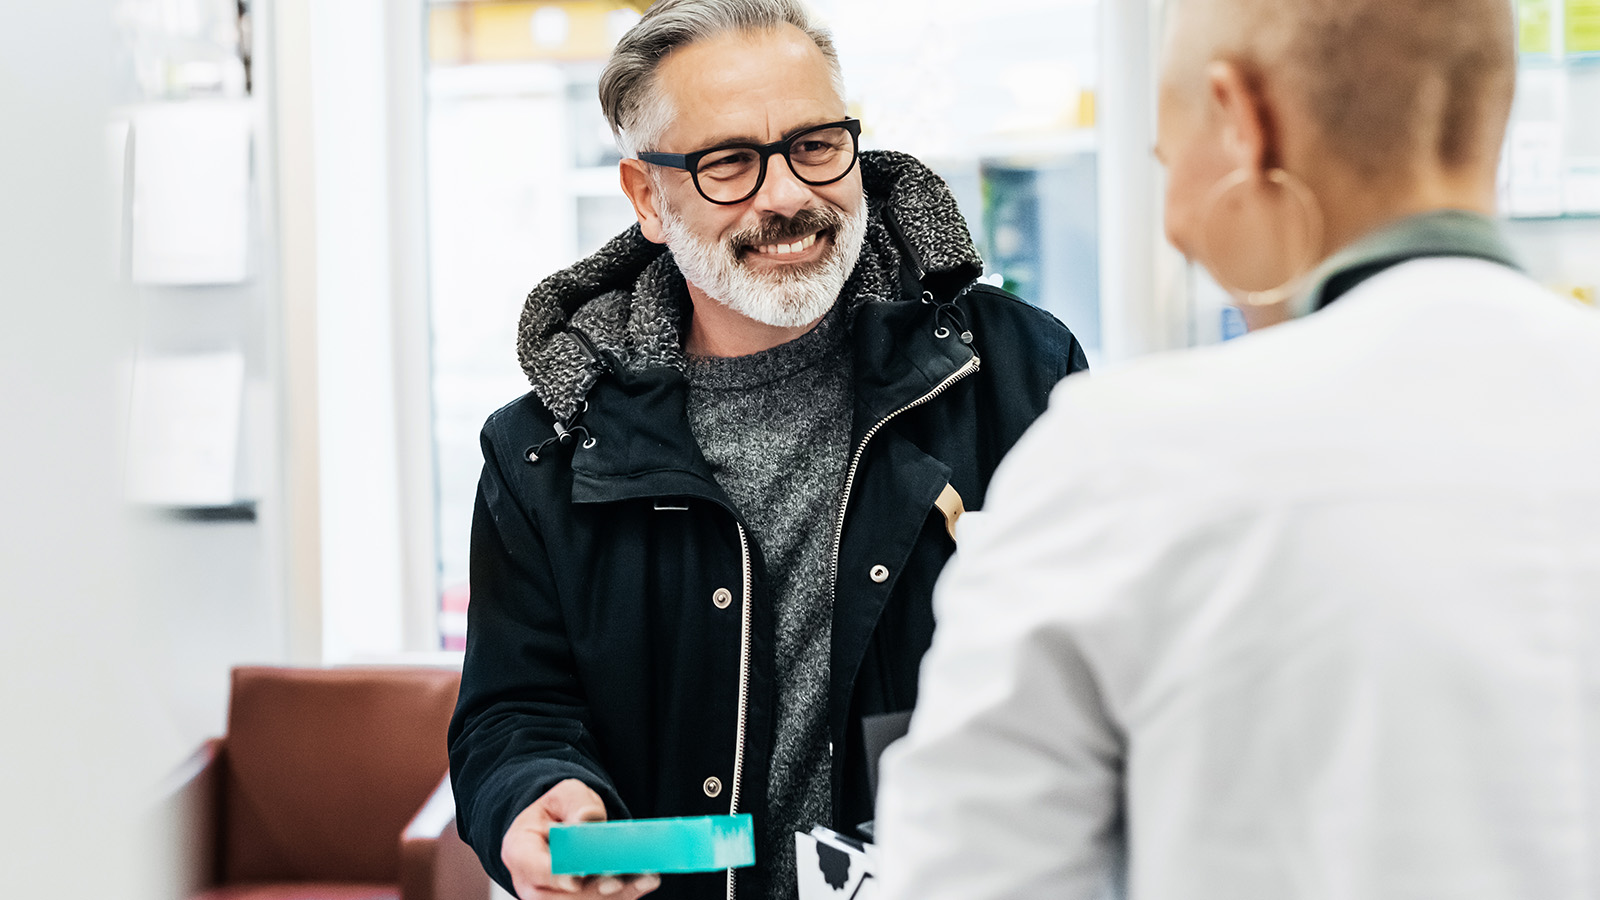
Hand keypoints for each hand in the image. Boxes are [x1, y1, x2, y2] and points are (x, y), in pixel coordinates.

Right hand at [502, 779, 661, 899]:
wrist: (560, 826)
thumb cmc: (560, 811)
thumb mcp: (567, 794)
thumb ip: (577, 804)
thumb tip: (587, 822)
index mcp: (519, 849)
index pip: (533, 868)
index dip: (555, 875)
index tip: (577, 877)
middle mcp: (529, 882)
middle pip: (558, 896)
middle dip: (593, 891)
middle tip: (621, 879)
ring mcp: (550, 898)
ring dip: (616, 896)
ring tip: (646, 878)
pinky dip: (622, 896)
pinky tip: (644, 881)